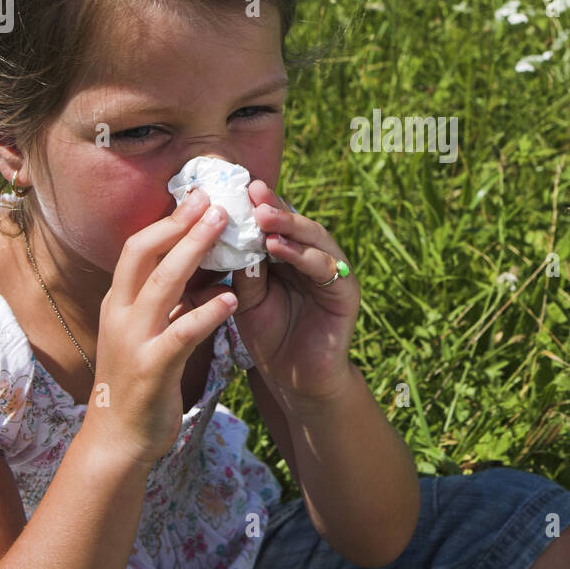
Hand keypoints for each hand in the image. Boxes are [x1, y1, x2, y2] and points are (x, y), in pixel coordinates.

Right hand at [86, 190, 237, 466]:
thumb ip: (173, 304)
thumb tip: (207, 274)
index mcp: (119, 302)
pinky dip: (206, 312)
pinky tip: (232, 298)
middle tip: (212, 198)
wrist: (117, 440)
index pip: (138, 247)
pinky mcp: (151, 368)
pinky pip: (181, 332)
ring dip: (194, 251)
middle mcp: (120, 314)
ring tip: (224, 227)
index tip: (196, 196)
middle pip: (144, 253)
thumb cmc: (139, 383)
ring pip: (162, 284)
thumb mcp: (151, 334)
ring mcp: (133, 340)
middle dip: (178, 223)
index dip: (167, 220)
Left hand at [227, 180, 360, 407]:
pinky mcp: (346, 292)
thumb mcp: (247, 298)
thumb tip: (223, 232)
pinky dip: (303, 255)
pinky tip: (279, 248)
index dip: (256, 205)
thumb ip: (243, 268)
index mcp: (289, 255)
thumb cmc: (270, 336)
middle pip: (296, 224)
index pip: (274, 223)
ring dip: (289, 226)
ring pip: (315, 239)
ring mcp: (333, 273)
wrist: (295, 381)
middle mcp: (314, 257)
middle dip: (273, 207)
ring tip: (262, 216)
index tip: (232, 187)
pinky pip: (326, 268)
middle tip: (252, 191)